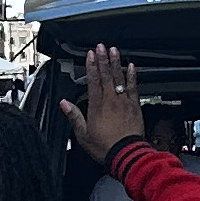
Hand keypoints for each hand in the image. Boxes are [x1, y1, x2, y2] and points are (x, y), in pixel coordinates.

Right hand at [62, 40, 143, 166]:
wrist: (126, 154)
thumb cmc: (105, 147)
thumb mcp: (83, 135)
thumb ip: (74, 116)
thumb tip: (64, 104)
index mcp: (96, 106)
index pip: (92, 81)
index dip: (91, 66)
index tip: (90, 55)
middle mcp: (110, 101)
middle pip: (105, 75)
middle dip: (102, 59)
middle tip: (101, 46)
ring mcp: (123, 102)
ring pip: (119, 78)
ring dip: (116, 63)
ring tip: (114, 51)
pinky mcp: (135, 106)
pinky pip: (133, 87)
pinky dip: (132, 76)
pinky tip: (131, 67)